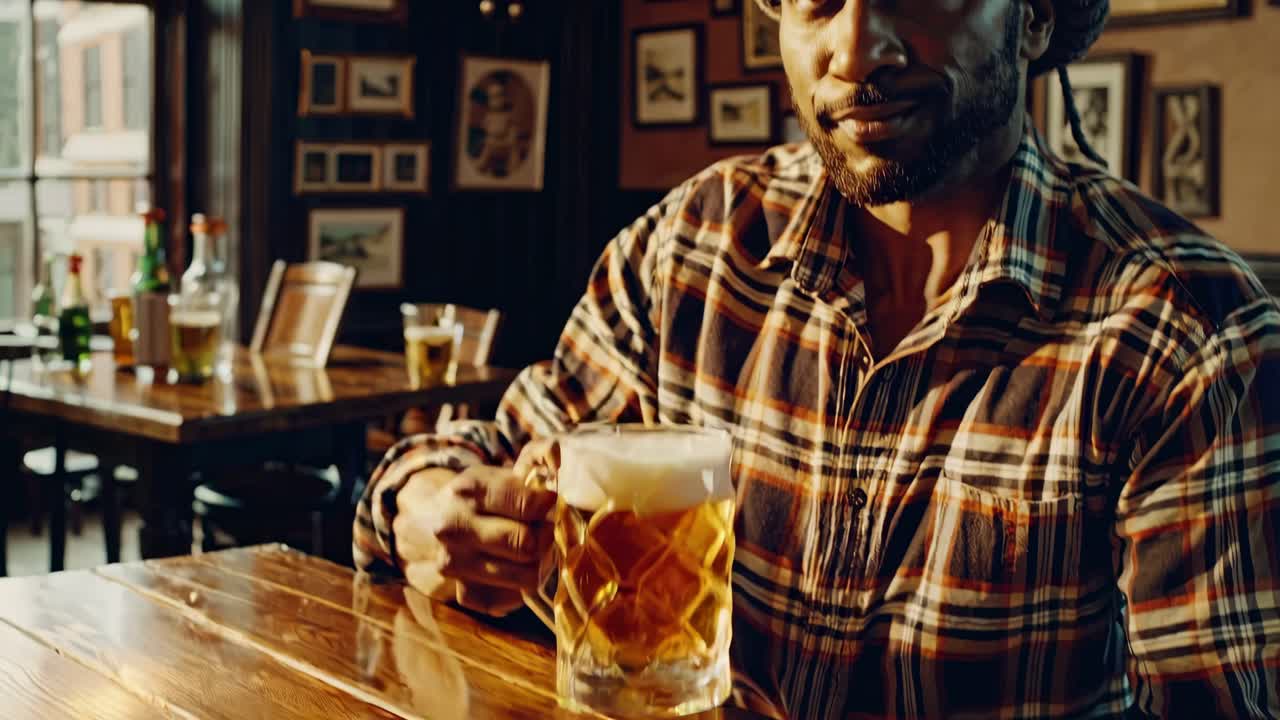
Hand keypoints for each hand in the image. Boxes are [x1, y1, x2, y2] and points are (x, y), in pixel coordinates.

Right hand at [393, 441, 557, 615]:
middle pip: (528, 544)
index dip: (549, 505)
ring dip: (540, 563)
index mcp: (467, 489)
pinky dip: (521, 586)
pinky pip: (512, 599)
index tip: (550, 503)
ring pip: (525, 576)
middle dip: (547, 536)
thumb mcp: (503, 471)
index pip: (527, 504)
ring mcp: (455, 564)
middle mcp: (454, 528)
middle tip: (548, 529)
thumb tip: (556, 450)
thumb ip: (537, 457)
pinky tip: (517, 568)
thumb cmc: (483, 497)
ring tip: (538, 549)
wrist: (436, 524)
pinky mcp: (463, 593)